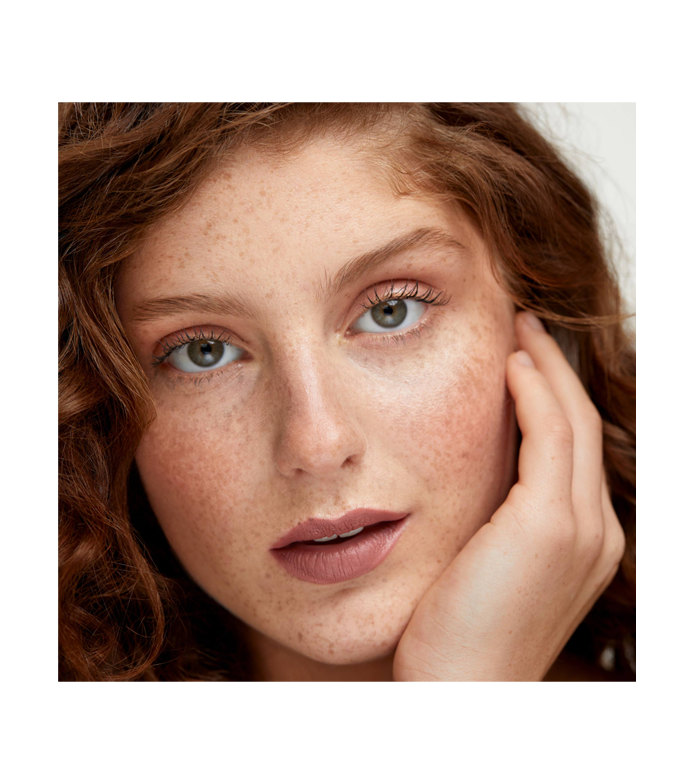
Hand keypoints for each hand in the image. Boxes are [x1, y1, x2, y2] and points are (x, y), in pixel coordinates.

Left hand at [393, 311, 625, 680]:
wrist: (457, 693)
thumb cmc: (457, 631)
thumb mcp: (485, 562)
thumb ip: (496, 515)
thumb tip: (477, 469)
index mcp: (583, 541)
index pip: (573, 449)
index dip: (554, 396)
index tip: (522, 359)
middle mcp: (597, 532)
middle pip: (581, 424)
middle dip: (554, 369)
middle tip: (524, 328)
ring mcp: (581, 528)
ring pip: (570, 421)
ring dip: (545, 368)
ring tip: (518, 331)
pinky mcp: (549, 525)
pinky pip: (549, 436)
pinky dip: (534, 393)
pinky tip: (510, 365)